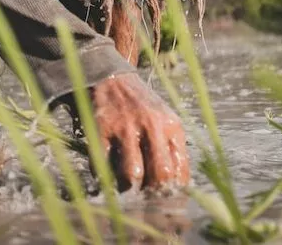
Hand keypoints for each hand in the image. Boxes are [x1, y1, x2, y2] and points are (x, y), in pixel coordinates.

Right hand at [86, 73, 189, 192]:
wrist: (113, 77)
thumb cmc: (143, 107)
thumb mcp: (165, 122)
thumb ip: (173, 151)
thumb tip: (177, 189)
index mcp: (172, 126)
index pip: (179, 171)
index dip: (172, 194)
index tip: (165, 203)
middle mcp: (152, 125)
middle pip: (160, 174)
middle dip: (152, 194)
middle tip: (145, 199)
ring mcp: (126, 127)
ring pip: (131, 174)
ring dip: (128, 187)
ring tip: (125, 187)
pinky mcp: (102, 128)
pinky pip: (102, 164)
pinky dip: (103, 176)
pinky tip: (105, 175)